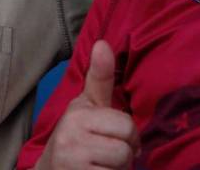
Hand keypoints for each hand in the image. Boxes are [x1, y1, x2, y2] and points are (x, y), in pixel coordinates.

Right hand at [37, 41, 139, 169]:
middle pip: (125, 148)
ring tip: (101, 165)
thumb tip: (103, 43)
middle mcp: (70, 137)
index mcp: (77, 114)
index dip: (129, 136)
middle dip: (124, 155)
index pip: (126, 126)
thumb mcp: (86, 106)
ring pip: (120, 166)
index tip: (117, 138)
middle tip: (108, 156)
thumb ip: (99, 78)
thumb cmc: (74, 136)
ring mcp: (72, 163)